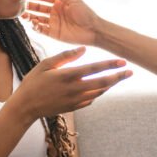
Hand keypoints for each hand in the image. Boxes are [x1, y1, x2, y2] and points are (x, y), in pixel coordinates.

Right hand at [11, 46, 131, 122]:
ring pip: (99, 92)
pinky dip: (98, 93)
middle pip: (103, 83)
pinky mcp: (73, 107)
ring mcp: (75, 100)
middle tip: (130, 72)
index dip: (110, 65)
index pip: (94, 69)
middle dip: (118, 77)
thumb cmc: (33, 82)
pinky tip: (100, 88)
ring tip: (118, 78)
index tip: (122, 61)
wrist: (26, 107)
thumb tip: (83, 49)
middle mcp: (75, 89)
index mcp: (68, 76)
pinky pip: (91, 100)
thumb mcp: (46, 64)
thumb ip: (66, 56)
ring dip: (110, 85)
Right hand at [24, 0, 101, 45]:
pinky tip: (33, 23)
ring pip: (37, 18)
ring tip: (23, 15)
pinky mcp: (54, 33)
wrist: (93, 30)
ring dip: (30, 16)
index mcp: (59, 2)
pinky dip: (36, 27)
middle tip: (20, 5)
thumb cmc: (85, 13)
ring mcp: (54, 23)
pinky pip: (41, 30)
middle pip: (38, 8)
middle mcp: (55, 12)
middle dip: (29, 6)